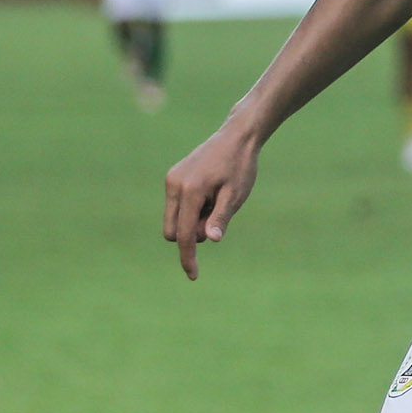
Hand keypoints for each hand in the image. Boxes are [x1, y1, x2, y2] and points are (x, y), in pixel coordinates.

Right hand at [163, 123, 262, 278]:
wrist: (236, 137)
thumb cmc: (240, 167)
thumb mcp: (236, 195)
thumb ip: (221, 218)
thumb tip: (209, 240)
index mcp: (190, 190)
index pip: (185, 234)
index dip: (189, 257)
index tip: (194, 276)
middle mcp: (174, 184)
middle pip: (174, 231)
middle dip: (193, 234)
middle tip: (220, 214)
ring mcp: (171, 180)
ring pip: (174, 220)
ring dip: (193, 221)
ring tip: (217, 199)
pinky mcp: (173, 178)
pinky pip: (177, 207)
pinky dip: (191, 210)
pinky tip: (211, 193)